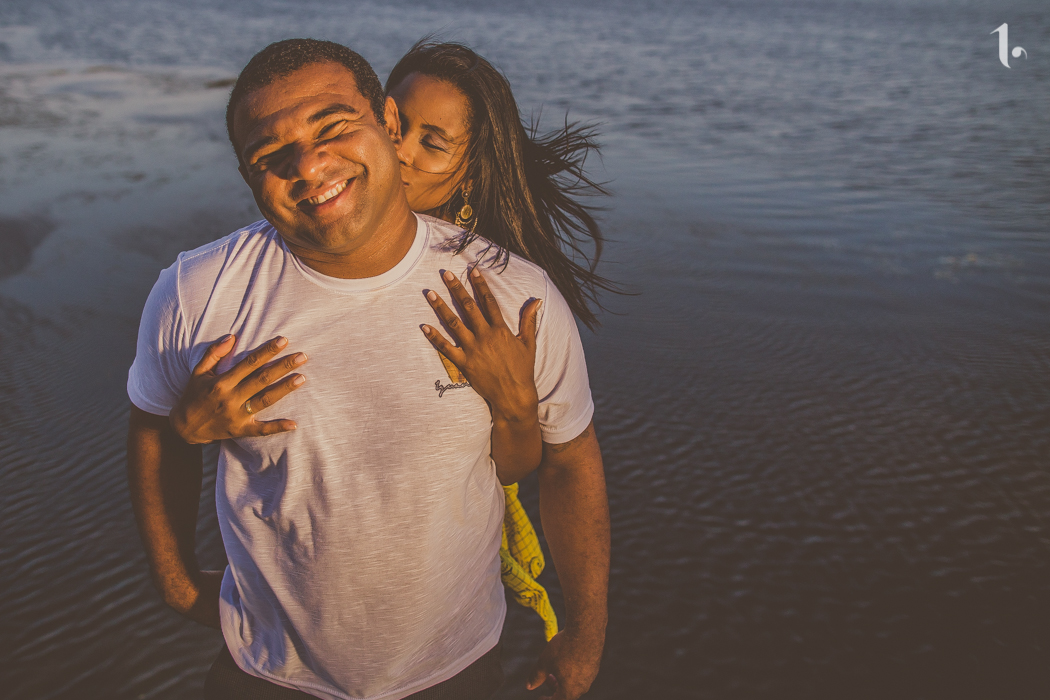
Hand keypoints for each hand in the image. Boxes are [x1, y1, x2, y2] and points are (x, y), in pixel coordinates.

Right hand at [168, 334, 307, 443]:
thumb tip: (232, 337)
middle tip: (302, 356)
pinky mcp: (240, 430)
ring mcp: (237, 416)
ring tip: (302, 378)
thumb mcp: (198, 372)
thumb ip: (213, 354)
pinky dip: (277, 427)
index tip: (283, 341)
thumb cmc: (193, 395)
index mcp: (221, 382)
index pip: (249, 363)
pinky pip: (261, 430)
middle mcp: (230, 398)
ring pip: (265, 401)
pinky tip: (294, 424)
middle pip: (261, 380)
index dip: (267, 351)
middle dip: (282, 367)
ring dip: (284, 389)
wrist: (184, 427)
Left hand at [421, 267, 541, 421]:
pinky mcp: (464, 363)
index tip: (473, 270)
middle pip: (468, 307)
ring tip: (430, 294)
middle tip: (445, 274)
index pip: (489, 301)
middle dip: (456, 289)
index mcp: (501, 329)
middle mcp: (486, 336)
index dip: (480, 284)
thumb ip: (529, 321)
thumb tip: (537, 302)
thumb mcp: (529, 343)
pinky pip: (446, 348)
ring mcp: (474, 349)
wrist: (514, 395)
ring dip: (441, 308)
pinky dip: (434, 337)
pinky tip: (424, 326)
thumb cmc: (522, 369)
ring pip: (454, 324)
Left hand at [526, 629, 603, 699]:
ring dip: (565, 679)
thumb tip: (529, 686)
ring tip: (557, 666)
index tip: (541, 697)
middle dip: (556, 688)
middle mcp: (583, 687)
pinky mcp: (595, 666)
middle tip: (548, 678)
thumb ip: (536, 676)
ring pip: (576, 683)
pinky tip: (568, 658)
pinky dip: (573, 671)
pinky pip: (583, 674)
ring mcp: (591, 676)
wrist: (586, 631)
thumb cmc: (564, 648)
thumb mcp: (545, 662)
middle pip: (567, 694)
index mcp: (570, 690)